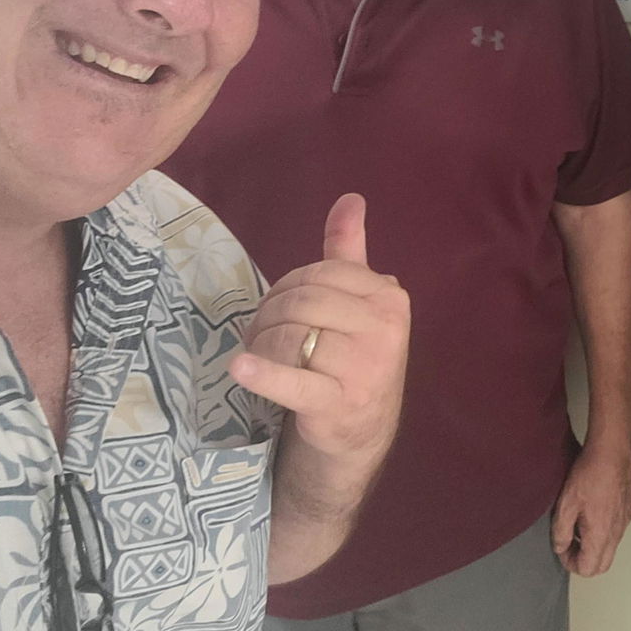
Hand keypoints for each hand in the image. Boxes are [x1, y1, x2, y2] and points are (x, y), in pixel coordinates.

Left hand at [231, 194, 409, 468]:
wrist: (361, 432)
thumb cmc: (353, 358)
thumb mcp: (358, 302)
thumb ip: (350, 251)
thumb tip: (351, 198)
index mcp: (389, 298)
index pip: (320, 273)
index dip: (287, 286)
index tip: (278, 308)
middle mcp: (385, 329)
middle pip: (303, 302)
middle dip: (269, 315)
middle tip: (259, 335)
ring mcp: (366, 368)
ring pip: (292, 336)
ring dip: (261, 345)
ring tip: (256, 356)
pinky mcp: (340, 403)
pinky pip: (294, 381)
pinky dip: (263, 374)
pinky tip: (241, 369)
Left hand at [551, 440, 630, 575]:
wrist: (614, 449)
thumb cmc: (591, 473)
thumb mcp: (566, 503)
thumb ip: (561, 531)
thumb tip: (560, 546)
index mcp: (601, 535)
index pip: (588, 569)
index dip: (570, 563)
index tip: (562, 547)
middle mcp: (617, 532)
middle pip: (602, 564)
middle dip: (584, 559)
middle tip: (570, 541)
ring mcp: (626, 520)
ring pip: (611, 547)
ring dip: (594, 544)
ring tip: (580, 522)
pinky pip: (618, 529)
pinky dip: (605, 529)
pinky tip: (594, 508)